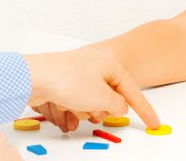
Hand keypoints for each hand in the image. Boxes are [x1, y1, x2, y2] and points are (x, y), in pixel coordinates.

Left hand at [21, 47, 160, 132]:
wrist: (31, 78)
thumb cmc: (67, 81)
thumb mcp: (102, 97)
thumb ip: (117, 106)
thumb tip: (119, 108)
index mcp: (107, 63)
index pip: (132, 90)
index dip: (144, 109)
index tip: (154, 123)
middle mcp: (91, 66)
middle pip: (107, 98)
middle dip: (99, 109)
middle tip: (91, 109)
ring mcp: (74, 75)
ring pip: (88, 103)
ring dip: (81, 111)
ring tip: (70, 107)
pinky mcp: (59, 84)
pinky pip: (71, 104)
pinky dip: (66, 111)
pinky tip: (59, 111)